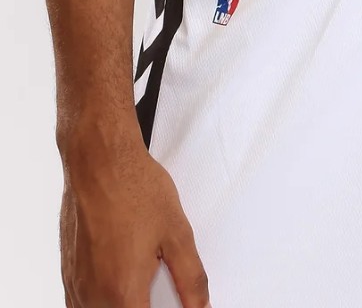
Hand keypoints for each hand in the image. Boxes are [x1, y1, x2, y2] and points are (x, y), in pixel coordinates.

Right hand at [60, 136, 210, 306]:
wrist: (98, 160)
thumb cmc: (132, 188)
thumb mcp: (177, 233)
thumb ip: (192, 278)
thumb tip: (201, 305)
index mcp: (122, 293)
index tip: (176, 304)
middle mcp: (93, 296)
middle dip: (142, 304)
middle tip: (156, 282)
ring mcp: (76, 286)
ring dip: (122, 302)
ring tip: (139, 275)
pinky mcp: (68, 273)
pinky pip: (83, 303)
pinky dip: (102, 300)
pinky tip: (119, 278)